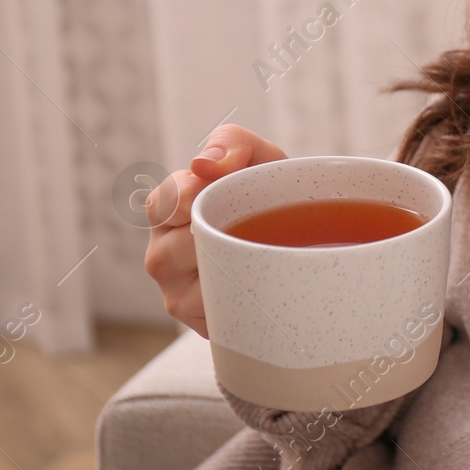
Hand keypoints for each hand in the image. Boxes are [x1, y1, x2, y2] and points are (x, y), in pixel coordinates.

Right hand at [143, 124, 286, 337]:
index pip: (163, 203)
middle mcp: (163, 256)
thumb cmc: (269, 195)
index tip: (232, 187)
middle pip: (174, 250)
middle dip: (222, 233)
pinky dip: (247, 296)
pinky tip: (266, 284)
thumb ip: (232, 144)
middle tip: (258, 223)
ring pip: (196, 285)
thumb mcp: (259, 158)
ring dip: (238, 267)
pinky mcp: (204, 326)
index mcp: (167, 213)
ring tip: (266, 252)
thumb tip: (203, 165)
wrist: (306, 243)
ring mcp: (179, 296)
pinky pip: (221, 314)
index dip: (198, 195)